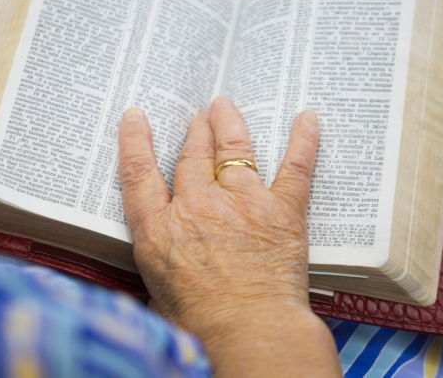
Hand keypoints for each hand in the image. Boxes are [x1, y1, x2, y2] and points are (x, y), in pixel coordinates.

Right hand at [118, 97, 339, 376]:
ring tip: (226, 107)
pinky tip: (307, 119)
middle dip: (195, 131)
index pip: (139, 174)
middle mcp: (197, 207)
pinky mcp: (282, 211)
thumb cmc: (200, 329)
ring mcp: (241, 203)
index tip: (135, 116)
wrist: (248, 334)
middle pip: (192, 156)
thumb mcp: (157, 297)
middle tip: (198, 115)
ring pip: (234, 150)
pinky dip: (303, 140)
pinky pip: (295, 166)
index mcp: (159, 230)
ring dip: (229, 125)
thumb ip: (159, 273)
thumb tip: (164, 277)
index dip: (134, 141)